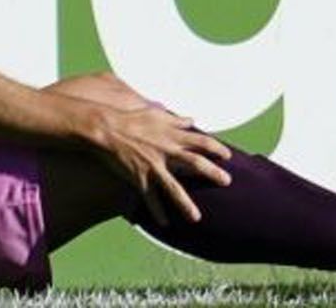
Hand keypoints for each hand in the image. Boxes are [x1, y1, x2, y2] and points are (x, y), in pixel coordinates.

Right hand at [92, 103, 230, 226]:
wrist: (107, 127)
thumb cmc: (131, 117)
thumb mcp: (156, 113)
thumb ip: (176, 119)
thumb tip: (191, 119)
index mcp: (172, 134)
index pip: (201, 141)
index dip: (216, 148)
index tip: (228, 155)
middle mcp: (167, 151)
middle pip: (195, 164)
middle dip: (213, 173)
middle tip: (227, 182)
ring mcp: (154, 166)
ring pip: (174, 188)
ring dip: (186, 204)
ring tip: (196, 218)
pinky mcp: (139, 177)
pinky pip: (150, 198)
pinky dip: (157, 211)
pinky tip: (165, 224)